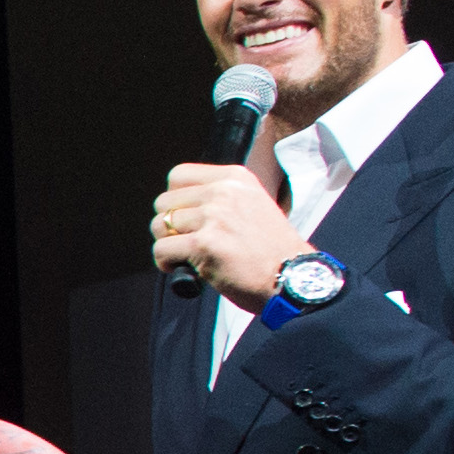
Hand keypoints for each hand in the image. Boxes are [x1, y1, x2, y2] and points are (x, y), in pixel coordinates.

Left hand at [151, 163, 312, 311]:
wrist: (292, 278)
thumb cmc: (272, 251)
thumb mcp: (253, 205)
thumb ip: (223, 199)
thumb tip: (185, 207)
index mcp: (235, 178)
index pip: (179, 175)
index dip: (175, 199)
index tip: (185, 218)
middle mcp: (223, 192)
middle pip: (165, 201)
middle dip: (168, 224)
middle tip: (183, 241)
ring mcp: (214, 217)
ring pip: (161, 224)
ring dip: (167, 243)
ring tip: (183, 255)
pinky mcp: (205, 244)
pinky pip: (162, 249)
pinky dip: (165, 262)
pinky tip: (179, 268)